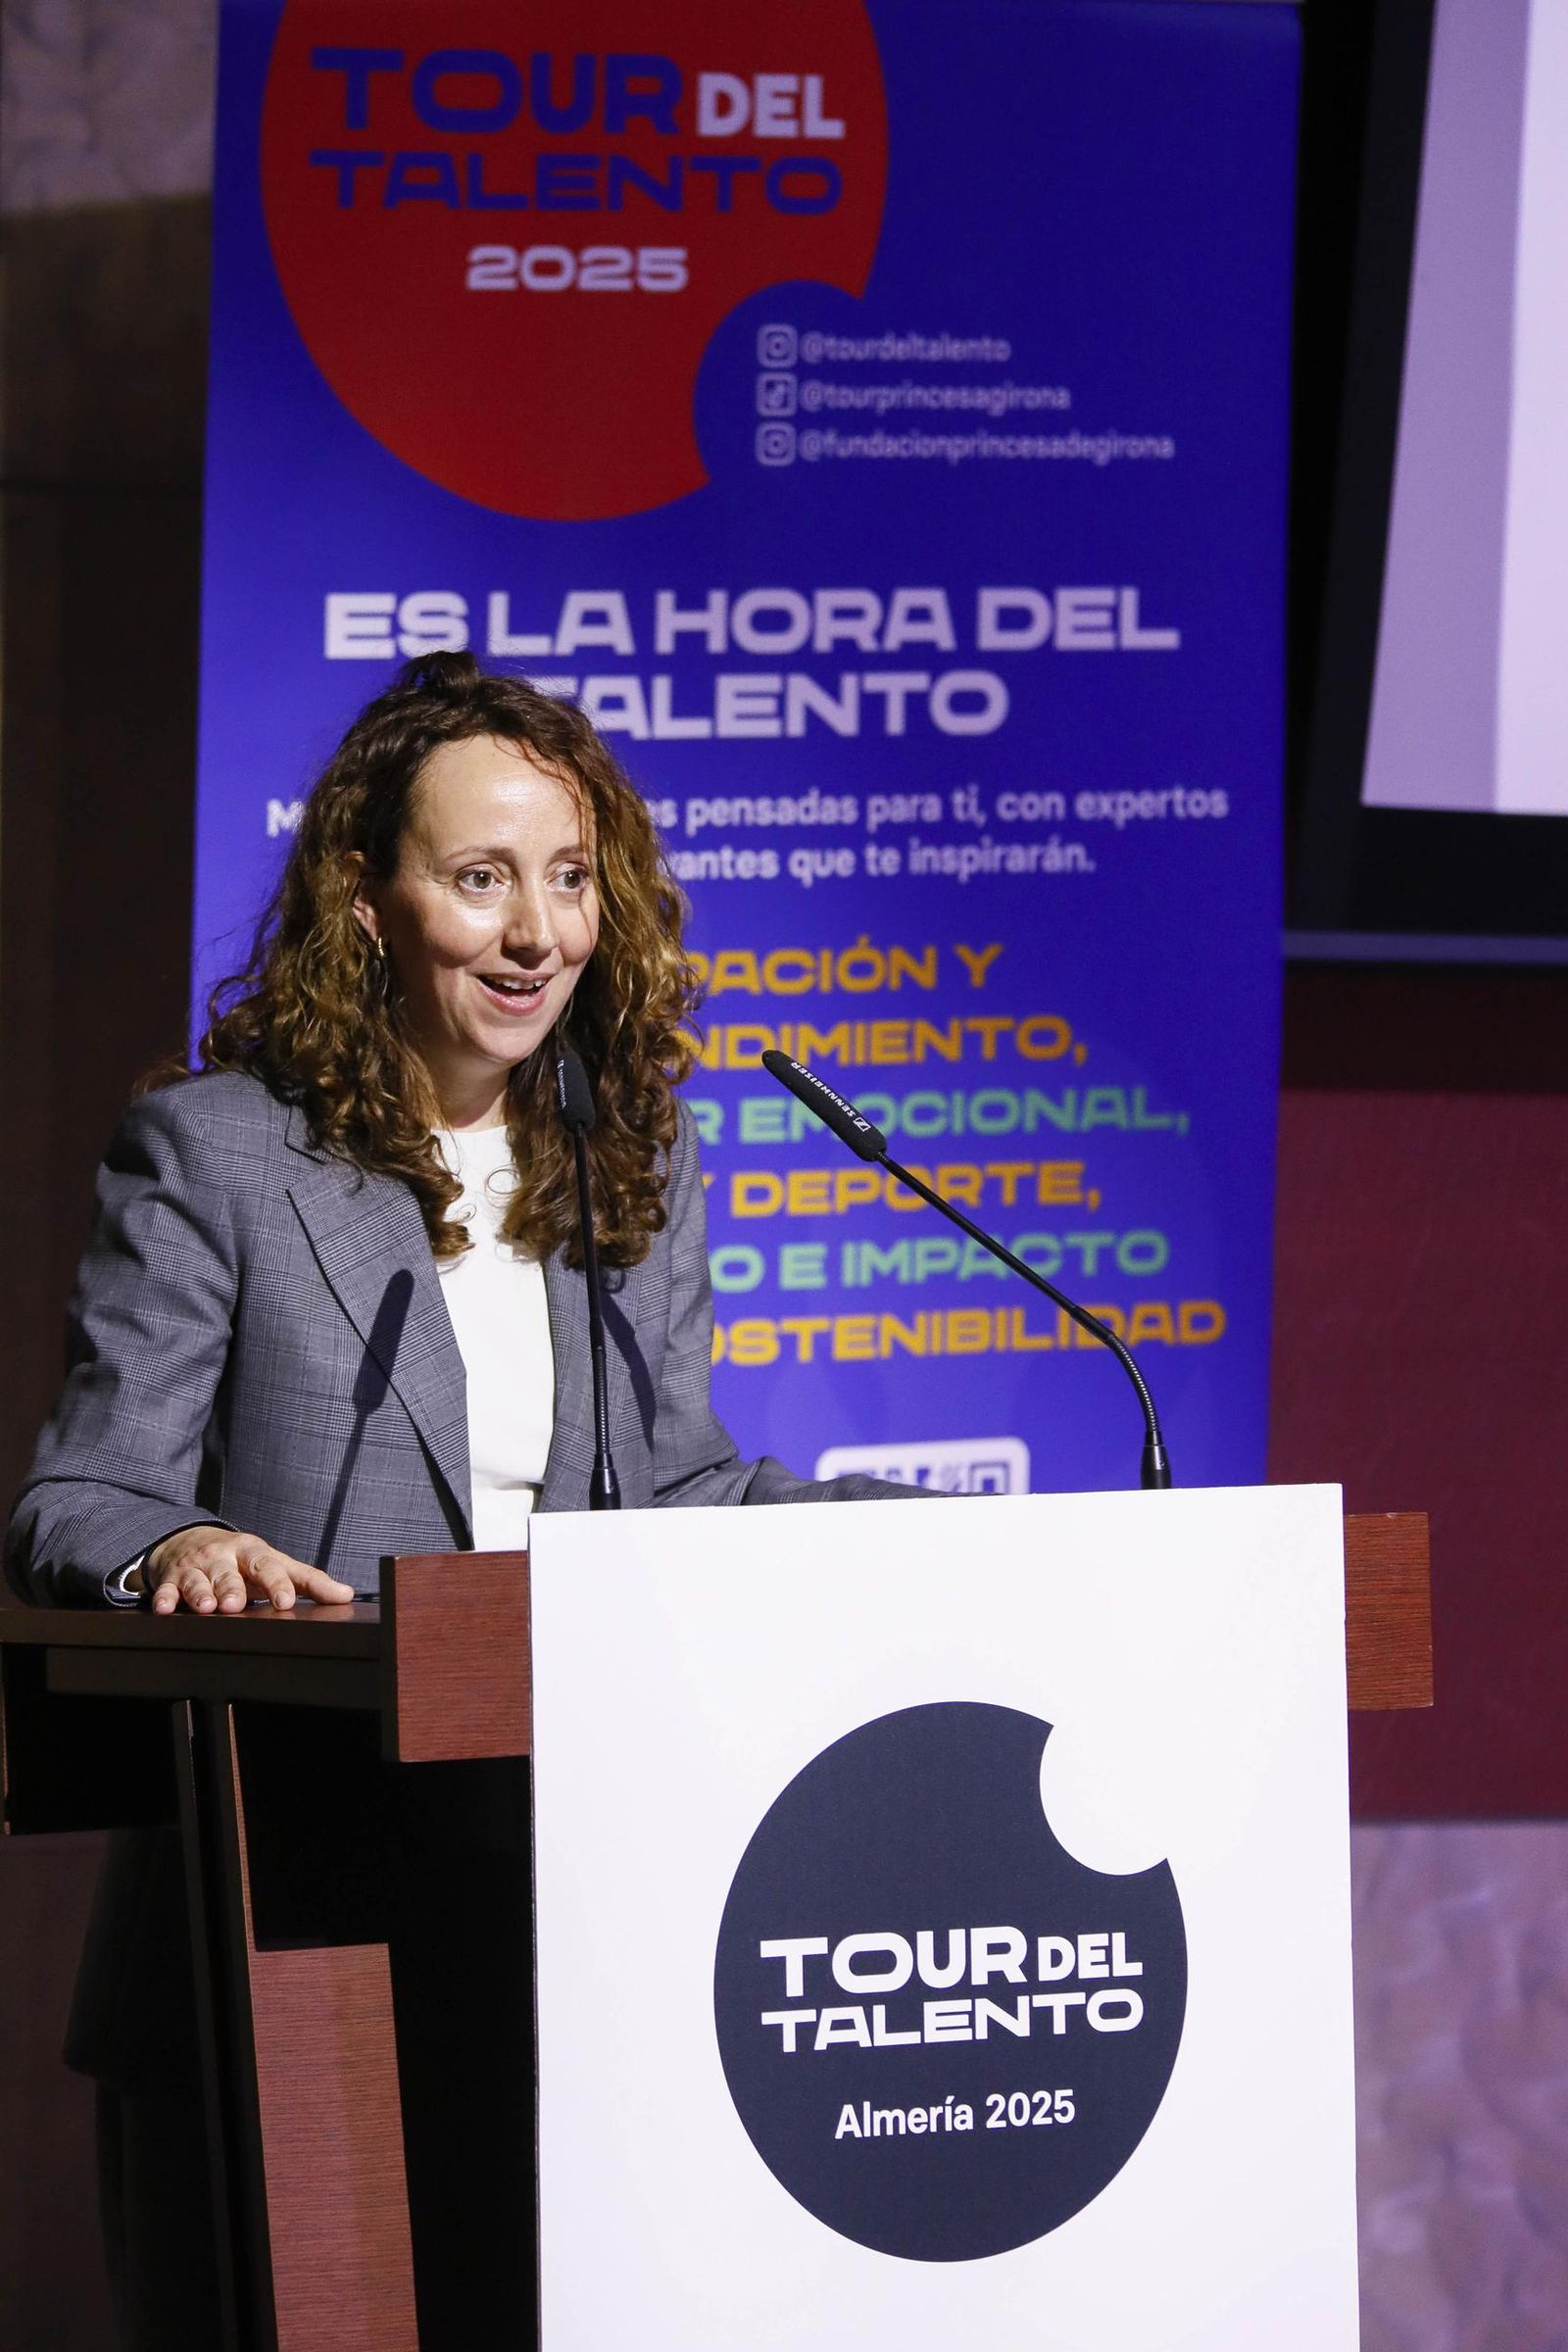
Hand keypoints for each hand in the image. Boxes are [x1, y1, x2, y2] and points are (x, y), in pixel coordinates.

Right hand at [144, 1525, 355, 1614]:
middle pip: (228, 1574)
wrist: (189, 1540)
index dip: (277, 1584)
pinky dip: (163, 1598)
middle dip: (232, 1588)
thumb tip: (347, 1595)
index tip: (286, 1602)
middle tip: (237, 1604)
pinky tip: (164, 1608)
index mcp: (253, 1553)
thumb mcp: (275, 1563)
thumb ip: (309, 1581)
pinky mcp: (171, 1580)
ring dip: (200, 1594)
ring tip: (206, 1608)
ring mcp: (195, 1568)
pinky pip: (165, 1589)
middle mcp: (223, 1558)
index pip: (268, 1567)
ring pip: (197, 1581)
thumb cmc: (242, 1559)